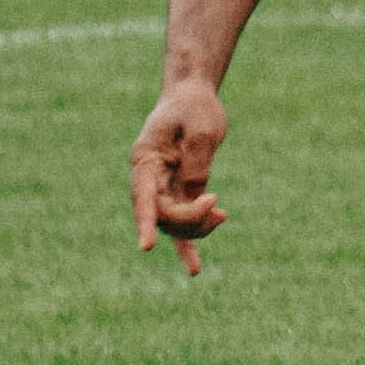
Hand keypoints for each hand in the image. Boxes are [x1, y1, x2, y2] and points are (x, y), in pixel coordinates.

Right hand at [130, 78, 232, 275]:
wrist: (193, 95)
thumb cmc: (195, 107)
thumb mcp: (202, 130)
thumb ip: (197, 164)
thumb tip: (197, 194)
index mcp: (145, 159)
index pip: (142, 196)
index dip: (144, 222)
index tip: (147, 247)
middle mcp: (148, 177)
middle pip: (160, 213)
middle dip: (188, 219)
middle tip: (217, 207)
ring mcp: (161, 186)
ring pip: (172, 222)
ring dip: (196, 227)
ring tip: (221, 216)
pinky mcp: (178, 190)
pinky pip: (181, 221)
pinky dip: (190, 240)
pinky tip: (194, 270)